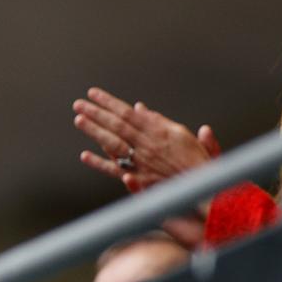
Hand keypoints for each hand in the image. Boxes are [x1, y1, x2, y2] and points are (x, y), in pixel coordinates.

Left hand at [73, 87, 219, 191]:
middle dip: (96, 113)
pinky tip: (85, 155)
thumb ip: (159, 121)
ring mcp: (141, 162)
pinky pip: (115, 170)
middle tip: (78, 104)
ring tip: (78, 120)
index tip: (93, 93)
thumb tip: (139, 108)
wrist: (203, 188)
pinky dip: (99, 163)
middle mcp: (146, 144)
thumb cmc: (195, 161)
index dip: (108, 102)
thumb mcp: (182, 134)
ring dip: (94, 131)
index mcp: (157, 131)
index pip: (127, 113)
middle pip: (116, 125)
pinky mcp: (138, 179)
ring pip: (112, 143)